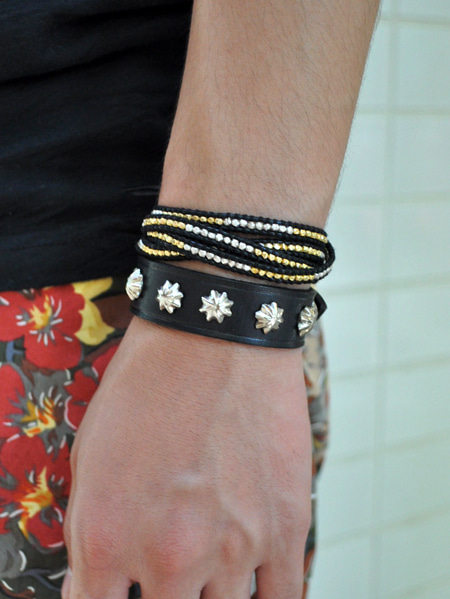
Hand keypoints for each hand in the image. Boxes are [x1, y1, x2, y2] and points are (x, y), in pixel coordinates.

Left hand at [62, 316, 311, 598]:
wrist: (216, 334)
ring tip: (205, 568)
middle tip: (165, 571)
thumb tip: (98, 586)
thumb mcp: (89, 458)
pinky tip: (251, 588)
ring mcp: (234, 549)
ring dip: (210, 598)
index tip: (118, 593)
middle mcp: (170, 557)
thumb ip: (91, 536)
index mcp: (108, 539)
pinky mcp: (285, 528)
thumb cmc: (147, 385)